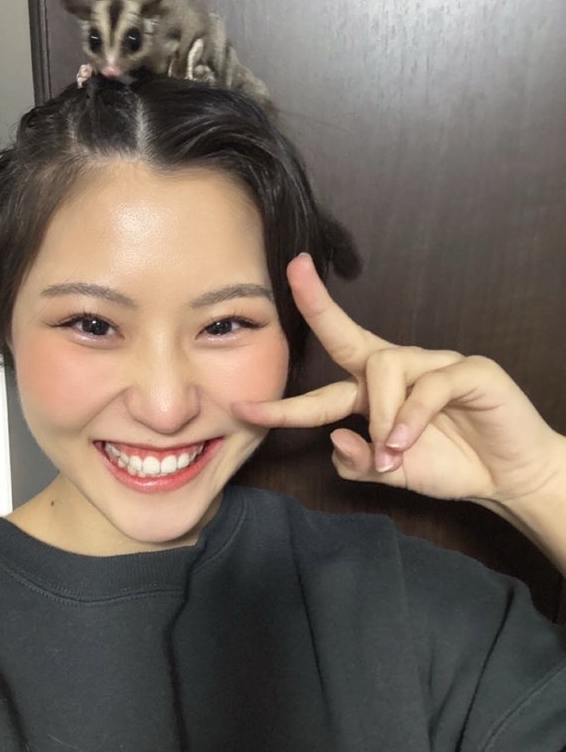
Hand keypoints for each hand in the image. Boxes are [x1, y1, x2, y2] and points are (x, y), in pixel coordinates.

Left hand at [234, 253, 565, 510]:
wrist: (508, 477)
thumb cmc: (450, 465)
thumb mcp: (392, 473)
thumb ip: (359, 463)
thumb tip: (334, 442)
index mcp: (373, 389)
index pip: (324, 381)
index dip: (284, 395)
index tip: (243, 402)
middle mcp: (398, 368)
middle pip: (348, 336)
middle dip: (318, 304)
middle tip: (296, 274)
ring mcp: (433, 364)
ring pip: (385, 367)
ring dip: (378, 416)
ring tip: (389, 452)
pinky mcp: (469, 370)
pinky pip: (429, 385)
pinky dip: (410, 418)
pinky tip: (404, 444)